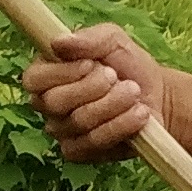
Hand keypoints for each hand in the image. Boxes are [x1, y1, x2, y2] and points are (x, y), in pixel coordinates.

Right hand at [25, 21, 164, 161]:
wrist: (157, 96)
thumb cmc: (127, 65)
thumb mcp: (112, 40)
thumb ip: (87, 38)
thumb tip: (58, 42)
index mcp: (46, 75)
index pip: (34, 79)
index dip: (62, 72)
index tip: (91, 64)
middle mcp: (48, 105)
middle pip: (55, 102)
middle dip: (93, 87)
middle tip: (116, 77)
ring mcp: (62, 131)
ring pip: (79, 121)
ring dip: (114, 103)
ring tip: (134, 92)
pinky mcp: (79, 152)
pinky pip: (93, 142)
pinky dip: (121, 126)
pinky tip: (139, 114)